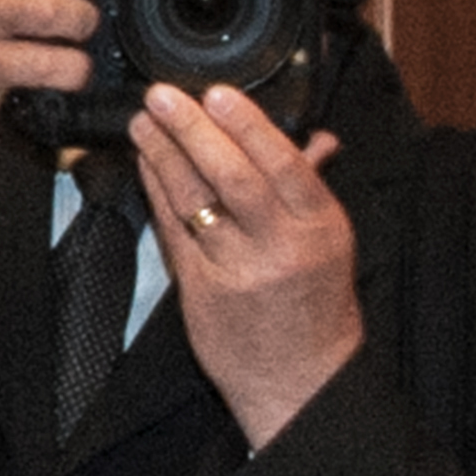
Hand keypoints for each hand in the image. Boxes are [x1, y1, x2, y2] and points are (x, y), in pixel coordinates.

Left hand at [130, 80, 361, 446]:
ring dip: (164, 156)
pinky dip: (158, 193)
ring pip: (196, 203)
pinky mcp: (201, 292)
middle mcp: (281, 249)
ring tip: (145, 122)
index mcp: (320, 228)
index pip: (283, 165)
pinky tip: (146, 165)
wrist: (301, 381)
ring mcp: (238, 272)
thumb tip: (315, 140)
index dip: (248, 127)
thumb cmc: (316, 307)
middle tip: (165, 97)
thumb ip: (312, 188)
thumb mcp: (331, 243)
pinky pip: (174, 233)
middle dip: (194, 132)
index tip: (218, 95)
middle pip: (234, 179)